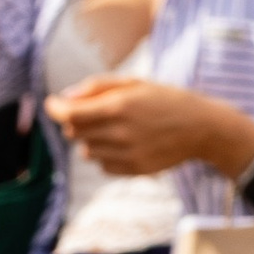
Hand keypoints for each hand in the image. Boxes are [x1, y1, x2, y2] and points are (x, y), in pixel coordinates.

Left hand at [47, 77, 253, 178]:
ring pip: (87, 151)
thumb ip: (96, 87)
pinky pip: (104, 166)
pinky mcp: (136, 171)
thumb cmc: (164, 99)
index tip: (53, 104)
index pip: (70, 114)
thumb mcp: (132, 82)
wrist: (200, 128)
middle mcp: (121, 133)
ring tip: (110, 128)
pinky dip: (105, 155)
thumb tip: (65, 99)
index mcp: (119, 106)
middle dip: (75, 121)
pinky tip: (121, 144)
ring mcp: (129, 155)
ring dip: (90, 139)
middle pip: (75, 133)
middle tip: (90, 112)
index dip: (55, 108)